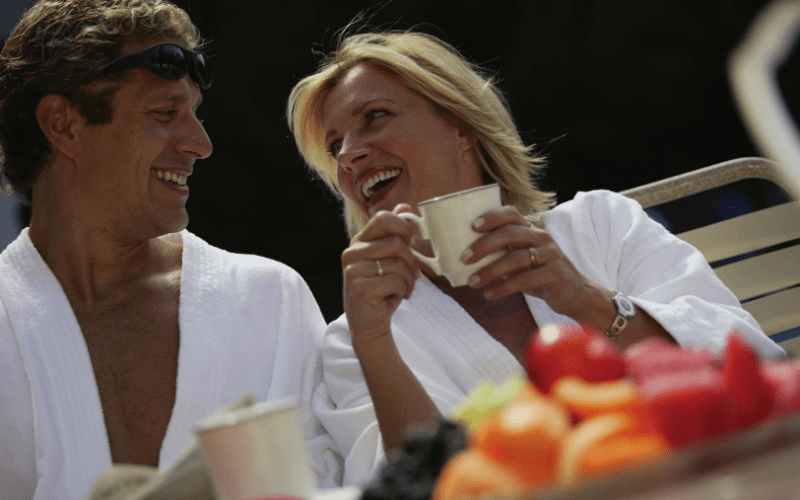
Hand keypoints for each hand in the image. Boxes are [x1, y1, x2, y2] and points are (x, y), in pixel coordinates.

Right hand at [342, 204, 421, 341]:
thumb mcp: (390, 260)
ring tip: (403, 289)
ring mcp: (353, 270)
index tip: (412, 242)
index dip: (404, 226)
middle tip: (413, 276)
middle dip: (412, 262)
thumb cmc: (382, 290)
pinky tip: (394, 297)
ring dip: (409, 280)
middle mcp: (352, 252)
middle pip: (396, 243)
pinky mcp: (359, 287)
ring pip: (398, 263)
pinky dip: (403, 290)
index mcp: (359, 241)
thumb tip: (406, 207)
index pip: (383, 218)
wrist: (368, 323)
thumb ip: (395, 233)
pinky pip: (395, 280)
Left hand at [461, 205, 600, 318]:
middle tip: (464, 257)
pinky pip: (525, 279)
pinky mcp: (555, 274)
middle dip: (484, 244)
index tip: (472, 226)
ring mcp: (550, 255)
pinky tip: (489, 294)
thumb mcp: (521, 261)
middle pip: (511, 233)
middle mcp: (542, 238)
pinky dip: (504, 287)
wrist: (575, 293)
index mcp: (531, 230)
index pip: (512, 214)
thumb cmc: (539, 275)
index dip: (492, 216)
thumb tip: (466, 258)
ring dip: (490, 271)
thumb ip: (501, 255)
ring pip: (516, 258)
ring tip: (472, 282)